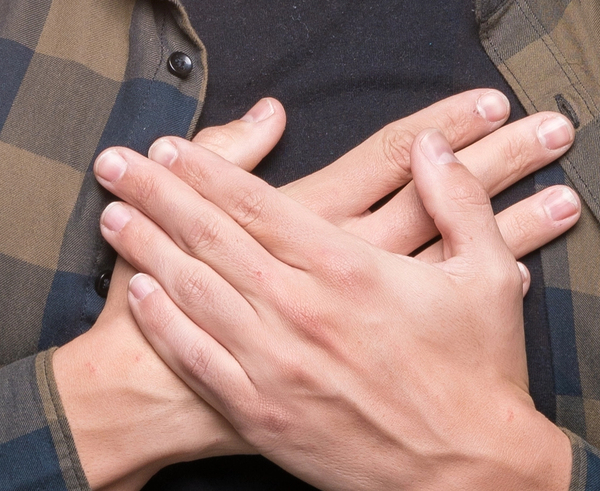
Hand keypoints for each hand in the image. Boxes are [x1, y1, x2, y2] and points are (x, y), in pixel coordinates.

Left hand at [93, 129, 575, 490]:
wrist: (472, 476)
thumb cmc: (481, 373)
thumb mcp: (487, 275)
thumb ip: (456, 199)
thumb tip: (428, 142)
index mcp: (350, 269)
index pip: (258, 205)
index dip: (206, 171)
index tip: (169, 146)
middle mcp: (302, 311)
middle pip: (210, 239)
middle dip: (157, 195)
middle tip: (116, 163)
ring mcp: (277, 366)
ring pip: (194, 293)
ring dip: (146, 249)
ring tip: (112, 215)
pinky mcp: (265, 415)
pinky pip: (199, 359)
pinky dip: (163, 322)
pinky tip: (137, 293)